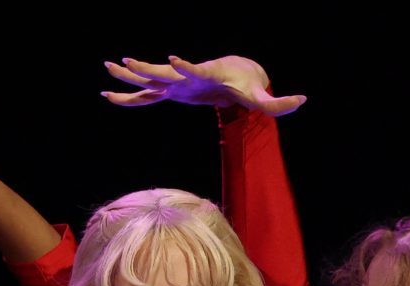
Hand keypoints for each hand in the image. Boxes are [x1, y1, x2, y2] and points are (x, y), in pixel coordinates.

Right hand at [100, 54, 304, 115]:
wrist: (235, 72)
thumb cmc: (247, 82)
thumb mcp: (263, 95)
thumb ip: (280, 102)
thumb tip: (303, 100)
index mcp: (205, 74)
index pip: (193, 69)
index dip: (184, 66)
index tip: (172, 59)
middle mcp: (185, 77)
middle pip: (161, 72)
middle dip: (144, 67)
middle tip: (125, 60)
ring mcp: (175, 85)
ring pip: (147, 82)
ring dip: (127, 76)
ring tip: (106, 67)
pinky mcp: (171, 92)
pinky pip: (145, 97)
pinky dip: (127, 97)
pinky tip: (108, 95)